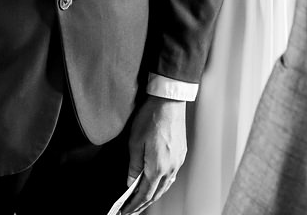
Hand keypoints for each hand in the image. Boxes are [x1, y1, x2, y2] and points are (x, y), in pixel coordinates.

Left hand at [121, 96, 187, 213]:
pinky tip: (156, 184)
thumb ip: (134, 165)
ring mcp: (178, 162)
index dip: (134, 205)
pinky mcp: (181, 155)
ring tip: (142, 201)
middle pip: (156, 193)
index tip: (125, 212)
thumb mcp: (135, 142)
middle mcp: (171, 168)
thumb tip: (131, 182)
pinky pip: (171, 176)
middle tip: (132, 210)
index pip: (144, 194)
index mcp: (158, 167)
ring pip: (165, 186)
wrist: (170, 102)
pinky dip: (162, 184)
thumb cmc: (151, 118)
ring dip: (153, 195)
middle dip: (143, 204)